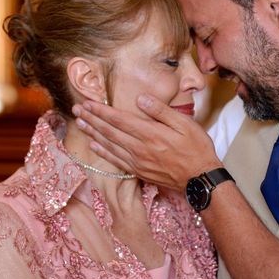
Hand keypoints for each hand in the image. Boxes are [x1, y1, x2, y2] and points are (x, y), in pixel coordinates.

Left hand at [72, 94, 222, 190]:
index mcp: (150, 133)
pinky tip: (94, 145)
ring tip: (80, 124)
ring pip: (109, 145)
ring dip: (93, 133)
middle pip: (110, 131)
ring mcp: (138, 161)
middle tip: (77, 110)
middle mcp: (140, 148)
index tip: (88, 103)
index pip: (119, 119)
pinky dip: (103, 152)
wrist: (201, 179)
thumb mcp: (185, 124)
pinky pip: (116, 160)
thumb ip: (161, 111)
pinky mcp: (139, 171)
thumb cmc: (196, 148)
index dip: (101, 111)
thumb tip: (140, 99)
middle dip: (92, 119)